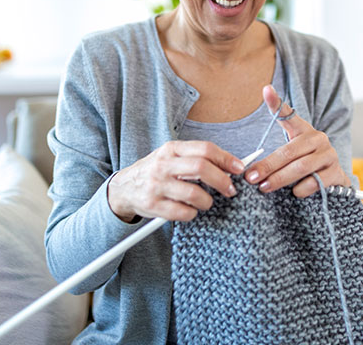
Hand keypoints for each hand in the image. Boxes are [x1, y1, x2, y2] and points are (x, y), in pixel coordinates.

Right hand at [107, 141, 244, 222]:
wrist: (123, 188)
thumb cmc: (155, 172)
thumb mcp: (171, 157)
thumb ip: (196, 158)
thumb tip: (229, 165)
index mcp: (171, 149)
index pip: (204, 149)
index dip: (226, 159)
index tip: (239, 169)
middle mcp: (163, 165)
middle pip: (201, 168)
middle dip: (222, 181)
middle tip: (230, 190)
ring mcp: (157, 185)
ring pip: (194, 194)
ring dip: (207, 201)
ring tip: (206, 202)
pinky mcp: (152, 205)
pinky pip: (183, 213)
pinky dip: (192, 214)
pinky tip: (190, 211)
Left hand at [244, 85, 349, 197]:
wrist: (332, 181)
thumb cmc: (304, 165)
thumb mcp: (290, 154)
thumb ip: (272, 154)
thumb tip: (247, 162)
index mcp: (304, 130)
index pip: (288, 115)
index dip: (277, 103)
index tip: (266, 90)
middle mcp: (318, 139)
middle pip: (288, 152)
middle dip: (267, 166)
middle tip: (251, 177)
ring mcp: (329, 155)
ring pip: (301, 167)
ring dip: (280, 179)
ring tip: (265, 187)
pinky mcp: (336, 173)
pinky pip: (315, 182)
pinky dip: (301, 189)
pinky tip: (294, 193)